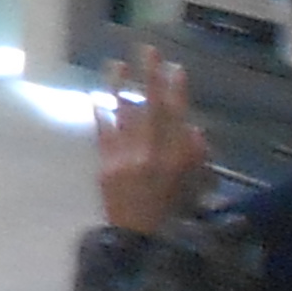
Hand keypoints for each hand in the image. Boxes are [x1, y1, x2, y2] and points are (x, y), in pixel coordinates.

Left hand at [95, 46, 216, 235]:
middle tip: (149, 49)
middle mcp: (152, 155)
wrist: (140, 240)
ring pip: (124, 114)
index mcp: (178, 159)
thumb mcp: (195, 185)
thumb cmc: (172, 212)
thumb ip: (194, 155)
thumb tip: (191, 127)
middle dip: (150, 77)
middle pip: (151, 108)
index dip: (177, 90)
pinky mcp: (105, 166)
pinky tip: (97, 93)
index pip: (178, 117)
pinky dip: (100, 112)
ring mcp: (125, 159)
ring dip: (121, 86)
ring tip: (118, 62)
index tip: (176, 67)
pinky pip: (102, 132)